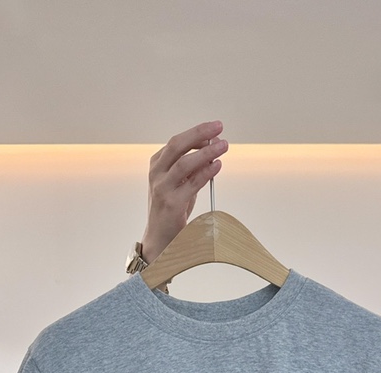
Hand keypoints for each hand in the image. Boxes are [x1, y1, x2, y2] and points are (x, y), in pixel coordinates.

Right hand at [141, 121, 228, 262]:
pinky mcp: (172, 204)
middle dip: (199, 133)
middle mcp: (157, 174)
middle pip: (178, 145)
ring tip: (223, 146)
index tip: (214, 128)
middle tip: (218, 127)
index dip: (197, 133)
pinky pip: (191, 184)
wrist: (160, 238)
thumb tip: (213, 150)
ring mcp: (162, 188)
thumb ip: (194, 168)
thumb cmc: (171, 210)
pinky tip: (217, 165)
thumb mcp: (180, 183)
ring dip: (206, 152)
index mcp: (157, 165)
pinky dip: (206, 172)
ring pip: (184, 163)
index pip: (177, 142)